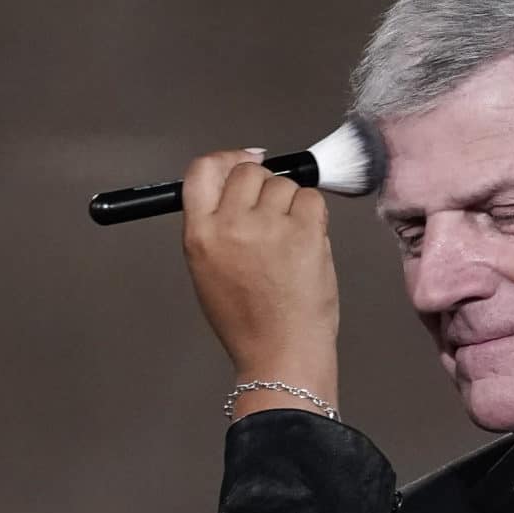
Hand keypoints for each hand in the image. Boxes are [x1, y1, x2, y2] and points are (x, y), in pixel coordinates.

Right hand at [182, 150, 340, 418]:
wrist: (280, 353)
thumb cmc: (248, 321)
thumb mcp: (207, 270)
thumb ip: (215, 225)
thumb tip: (237, 186)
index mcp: (199, 234)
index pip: (202, 170)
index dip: (226, 159)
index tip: (243, 161)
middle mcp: (230, 224)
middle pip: (248, 171)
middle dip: (264, 187)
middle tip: (273, 218)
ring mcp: (268, 226)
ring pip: (284, 185)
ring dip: (291, 205)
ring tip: (289, 244)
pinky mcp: (304, 231)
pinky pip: (312, 199)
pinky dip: (314, 216)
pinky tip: (306, 245)